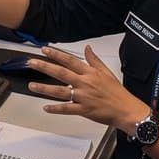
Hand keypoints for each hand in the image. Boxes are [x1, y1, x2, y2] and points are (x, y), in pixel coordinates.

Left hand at [26, 44, 150, 133]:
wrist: (126, 110)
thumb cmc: (117, 93)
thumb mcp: (106, 72)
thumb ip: (94, 60)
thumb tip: (87, 48)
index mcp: (90, 73)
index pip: (69, 60)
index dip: (56, 54)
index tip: (44, 50)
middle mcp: (84, 83)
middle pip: (61, 73)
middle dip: (44, 67)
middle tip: (32, 63)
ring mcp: (83, 97)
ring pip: (60, 91)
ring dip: (44, 88)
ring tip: (32, 86)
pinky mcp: (84, 110)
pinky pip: (67, 109)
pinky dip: (56, 108)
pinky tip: (46, 107)